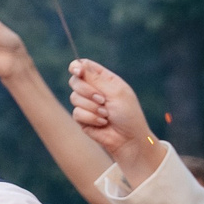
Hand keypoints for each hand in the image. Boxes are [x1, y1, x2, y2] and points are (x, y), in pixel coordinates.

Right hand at [67, 57, 166, 183]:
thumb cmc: (128, 114)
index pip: (84, 66)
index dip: (77, 67)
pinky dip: (91, 118)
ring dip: (92, 107)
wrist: (129, 139)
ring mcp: (87, 104)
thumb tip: (79, 64)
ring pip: (74, 98)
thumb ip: (96, 78)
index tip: (78, 72)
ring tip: (107, 114)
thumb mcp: (116, 92)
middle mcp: (94, 90)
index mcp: (104, 79)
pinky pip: (77, 113)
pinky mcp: (83, 118)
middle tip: (102, 100)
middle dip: (87, 91)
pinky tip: (103, 123)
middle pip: (75, 81)